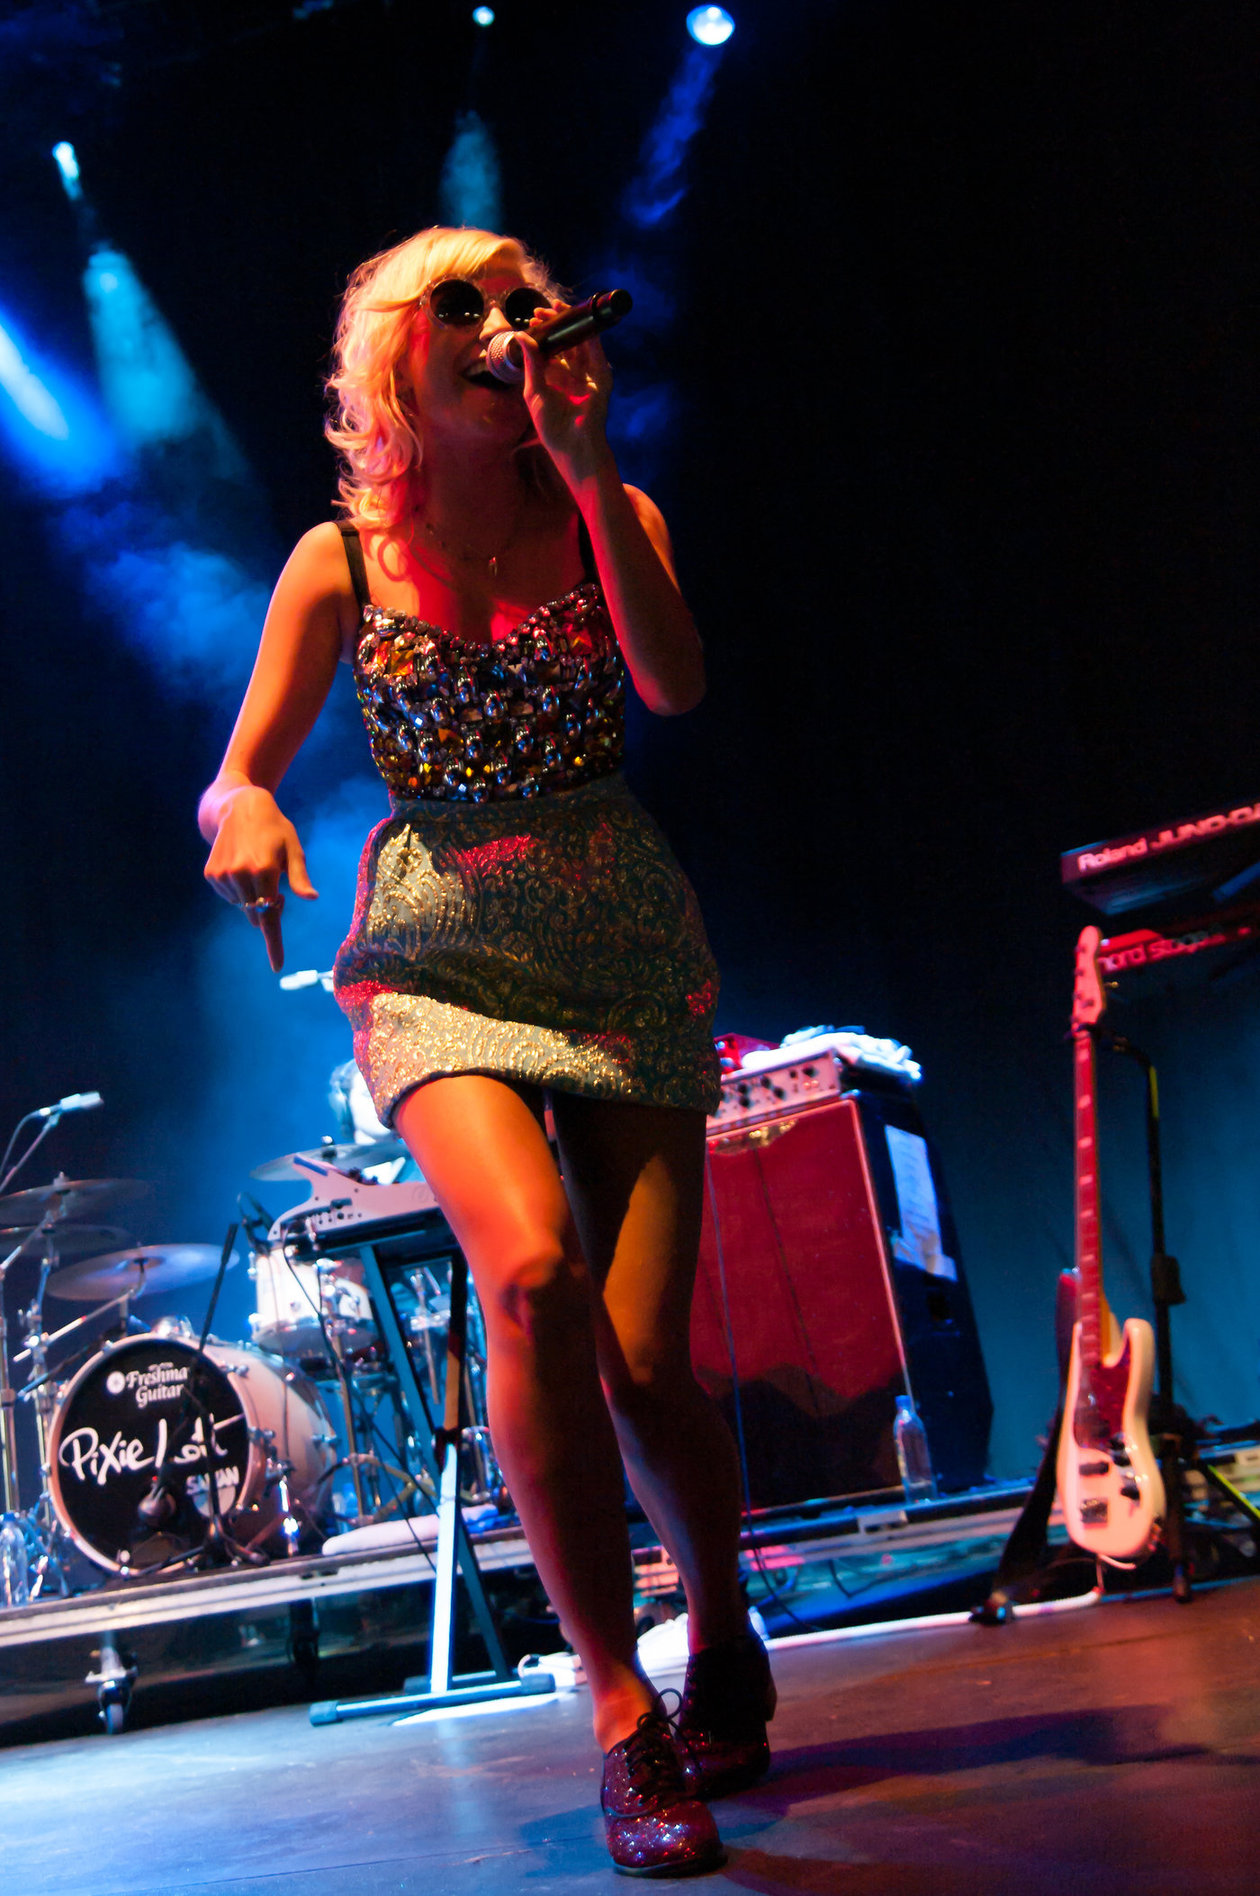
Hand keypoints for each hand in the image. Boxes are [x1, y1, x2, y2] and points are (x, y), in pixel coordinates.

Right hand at [203, 785, 317, 972]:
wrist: (239, 807)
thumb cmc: (275, 828)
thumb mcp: (293, 849)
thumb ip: (299, 877)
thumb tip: (311, 898)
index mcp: (265, 871)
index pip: (270, 915)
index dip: (274, 944)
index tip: (277, 967)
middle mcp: (241, 875)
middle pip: (257, 914)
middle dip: (268, 908)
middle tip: (276, 886)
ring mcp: (223, 875)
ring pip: (242, 906)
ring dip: (252, 897)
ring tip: (256, 868)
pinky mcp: (211, 874)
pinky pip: (228, 897)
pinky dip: (237, 890)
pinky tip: (241, 866)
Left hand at [517, 307, 614, 487]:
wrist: (572, 444)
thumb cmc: (550, 425)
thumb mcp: (534, 390)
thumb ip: (531, 362)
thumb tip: (520, 335)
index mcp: (554, 377)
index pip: (549, 347)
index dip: (543, 331)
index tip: (533, 318)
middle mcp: (572, 373)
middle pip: (565, 341)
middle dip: (556, 323)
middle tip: (543, 310)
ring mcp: (588, 374)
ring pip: (581, 342)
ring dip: (571, 323)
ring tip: (559, 308)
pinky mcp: (601, 378)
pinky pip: (596, 352)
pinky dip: (590, 334)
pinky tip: (581, 320)